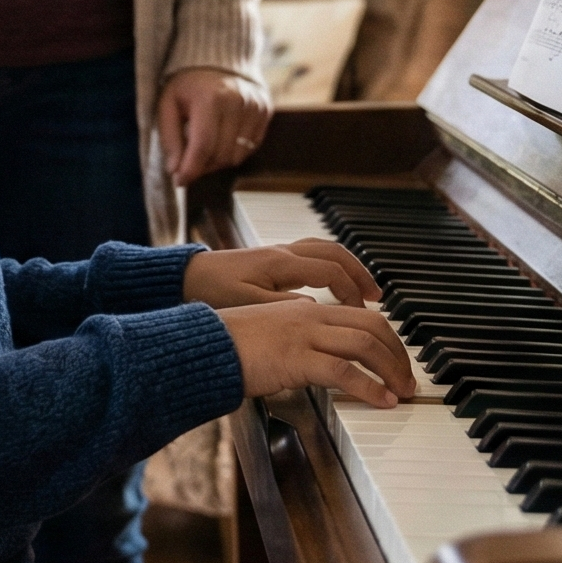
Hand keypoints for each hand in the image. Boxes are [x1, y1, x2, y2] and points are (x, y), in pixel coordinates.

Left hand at [158, 67, 272, 186]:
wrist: (218, 58)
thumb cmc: (188, 84)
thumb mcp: (168, 104)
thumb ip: (170, 138)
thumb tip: (176, 171)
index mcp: (210, 97)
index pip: (203, 146)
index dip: (190, 169)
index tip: (180, 181)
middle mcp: (238, 101)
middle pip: (221, 155)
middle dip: (202, 166)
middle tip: (189, 162)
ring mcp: (255, 106)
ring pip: (238, 156)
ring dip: (218, 161)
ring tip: (205, 147)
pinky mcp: (265, 110)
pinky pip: (251, 147)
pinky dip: (234, 150)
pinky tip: (222, 138)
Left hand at [184, 239, 380, 309]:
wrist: (184, 278)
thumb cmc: (211, 292)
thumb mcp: (247, 306)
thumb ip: (283, 309)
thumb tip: (316, 312)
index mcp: (280, 264)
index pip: (330, 271)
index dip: (351, 290)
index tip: (363, 311)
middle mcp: (283, 253)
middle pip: (335, 254)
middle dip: (360, 274)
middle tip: (377, 297)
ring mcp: (278, 253)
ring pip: (325, 250)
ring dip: (348, 267)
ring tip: (362, 290)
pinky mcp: (271, 259)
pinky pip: (312, 255)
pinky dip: (331, 266)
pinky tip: (332, 284)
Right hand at [217, 301, 416, 409]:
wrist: (202, 347)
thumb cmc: (228, 346)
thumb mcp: (269, 334)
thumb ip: (296, 341)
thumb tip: (317, 361)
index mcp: (305, 308)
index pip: (361, 316)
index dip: (387, 338)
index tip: (396, 360)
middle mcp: (310, 315)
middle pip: (373, 326)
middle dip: (398, 353)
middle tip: (407, 379)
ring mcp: (304, 335)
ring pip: (366, 345)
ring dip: (392, 370)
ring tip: (402, 392)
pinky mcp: (296, 358)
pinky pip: (345, 372)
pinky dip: (370, 388)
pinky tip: (382, 401)